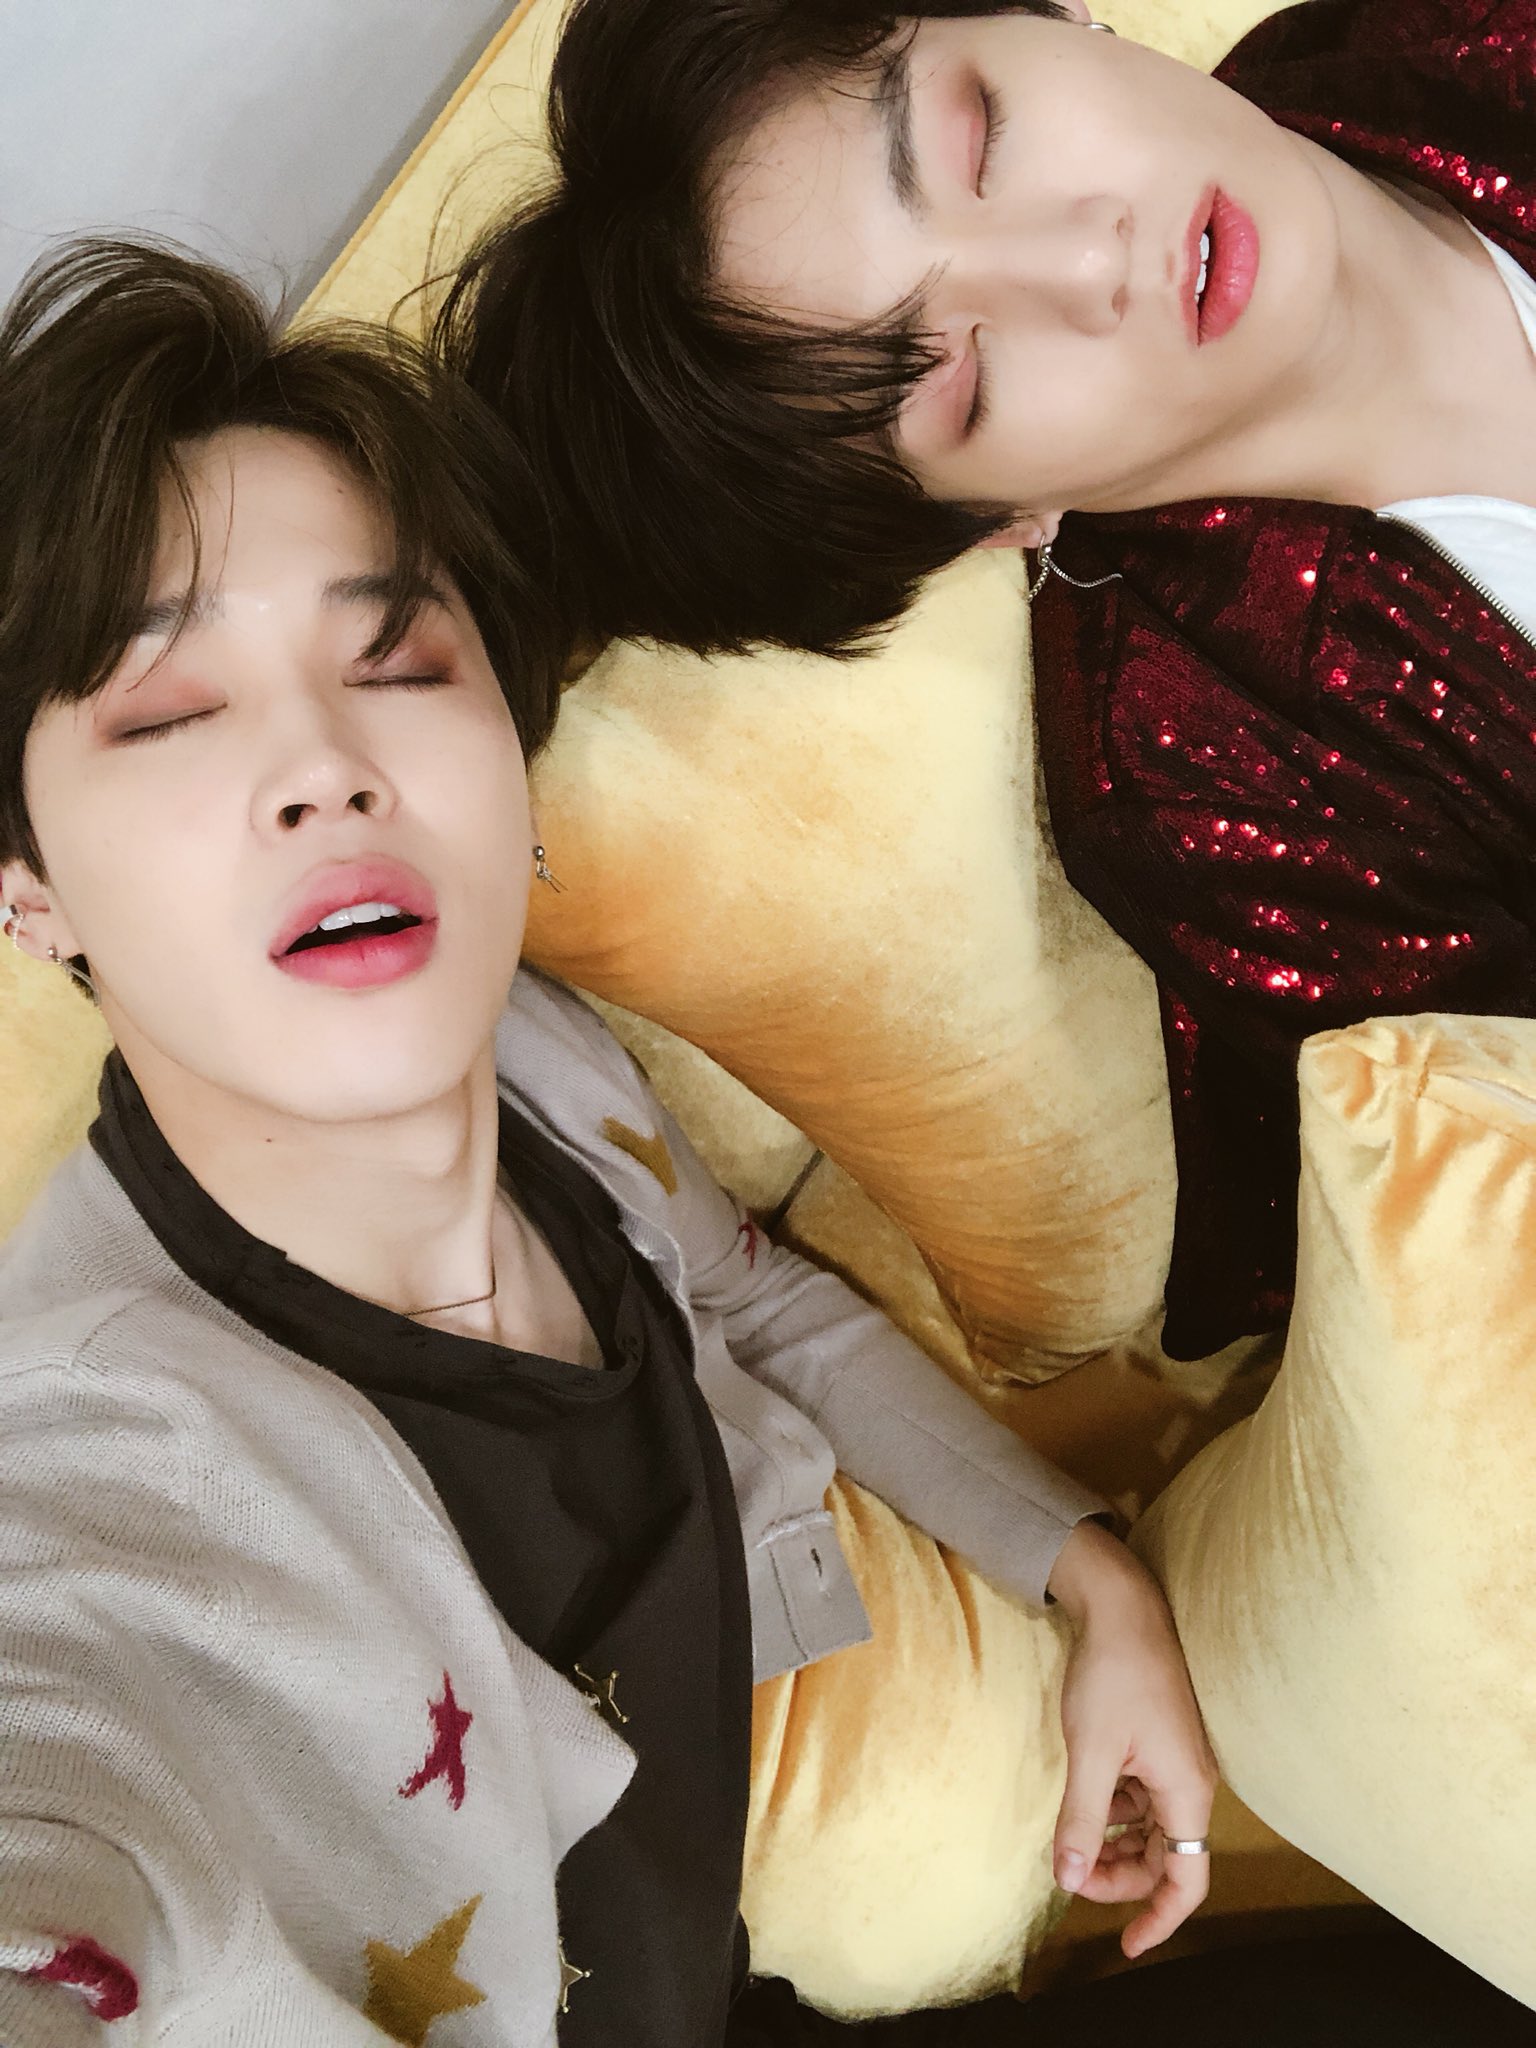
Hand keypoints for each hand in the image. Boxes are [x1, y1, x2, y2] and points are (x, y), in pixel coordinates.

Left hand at [1045, 1519, 1217, 1957]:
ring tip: (1072, 1839)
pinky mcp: (1159, 1742)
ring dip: (1115, 1842)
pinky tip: (1085, 1797)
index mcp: (1186, 1792)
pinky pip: (1142, 1796)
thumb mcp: (1091, 1753)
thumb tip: (1069, 1880)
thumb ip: (1083, 1821)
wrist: (1122, 1604)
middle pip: (1165, 1858)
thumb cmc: (1113, 1674)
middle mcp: (1191, 1782)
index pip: (1188, 1881)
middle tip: (1071, 1876)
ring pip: (1151, 1828)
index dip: (1160, 1919)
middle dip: (1121, 1877)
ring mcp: (1176, 1761)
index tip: (1127, 1945)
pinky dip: (1114, 1808)